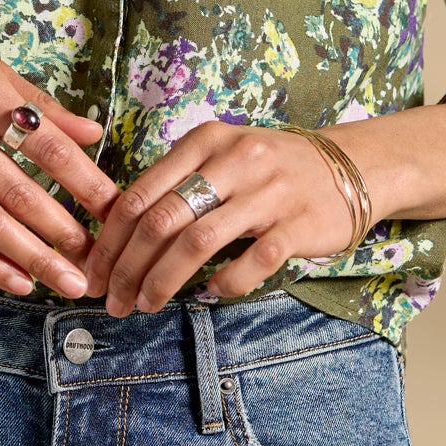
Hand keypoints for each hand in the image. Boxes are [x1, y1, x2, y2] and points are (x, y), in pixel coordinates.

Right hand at [0, 12, 120, 299]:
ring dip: (29, 257)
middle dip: (61, 234)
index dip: (83, 180)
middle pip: (14, 191)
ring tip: (66, 282)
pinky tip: (14, 279)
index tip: (115, 209)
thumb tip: (93, 133)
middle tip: (99, 263)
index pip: (43, 142)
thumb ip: (37, 102)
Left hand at [80, 120, 376, 315]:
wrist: (351, 167)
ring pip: (197, 242)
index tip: (94, 272)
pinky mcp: (297, 225)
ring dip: (163, 281)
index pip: (141, 192)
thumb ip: (178, 181)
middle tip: (114, 301)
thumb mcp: (222, 154)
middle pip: (162, 220)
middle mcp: (233, 160)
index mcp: (205, 140)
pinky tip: (208, 294)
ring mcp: (267, 193)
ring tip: (147, 305)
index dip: (110, 238)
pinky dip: (222, 284)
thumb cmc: (272, 166)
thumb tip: (120, 231)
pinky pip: (249, 263)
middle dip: (129, 267)